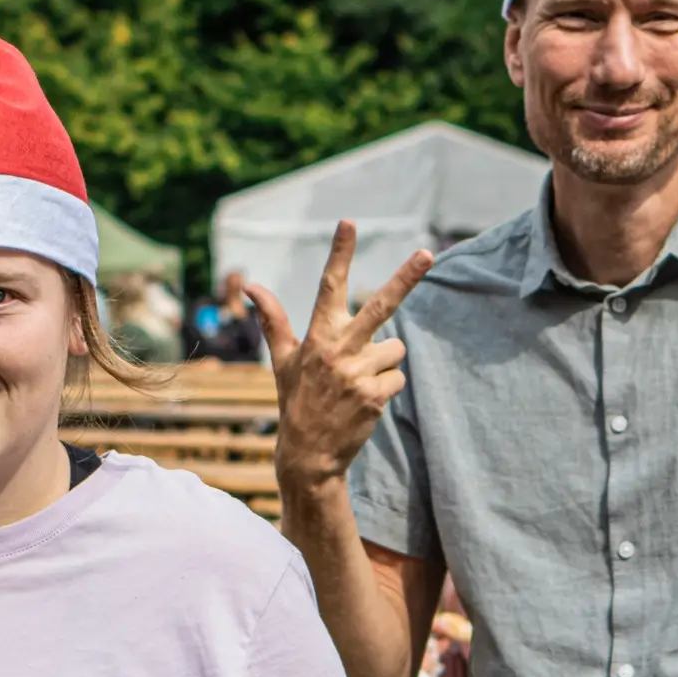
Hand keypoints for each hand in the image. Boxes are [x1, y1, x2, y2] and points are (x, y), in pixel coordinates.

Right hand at [248, 222, 432, 488]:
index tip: (349, 222)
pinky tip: (365, 402)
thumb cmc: (296, 400)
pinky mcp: (376, 396)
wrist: (309, 454)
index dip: (340, 253)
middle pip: (381, 305)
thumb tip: (250, 284)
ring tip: (358, 383)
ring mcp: (359, 373)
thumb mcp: (283, 360)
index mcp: (317, 336)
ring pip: (395, 349)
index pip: (330, 286)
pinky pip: (398, 377)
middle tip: (427, 253)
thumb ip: (273, 319)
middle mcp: (338, 350)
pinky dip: (387, 387)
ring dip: (384, 364)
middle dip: (406, 277)